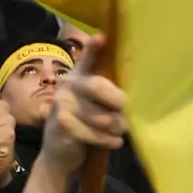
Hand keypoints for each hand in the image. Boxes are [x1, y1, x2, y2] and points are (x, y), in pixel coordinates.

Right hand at [36, 35, 126, 177]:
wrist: (59, 154)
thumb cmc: (85, 124)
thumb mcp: (94, 104)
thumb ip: (108, 92)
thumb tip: (133, 94)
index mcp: (79, 75)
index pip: (87, 58)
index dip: (94, 48)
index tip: (103, 38)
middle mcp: (68, 85)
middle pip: (98, 86)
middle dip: (118, 101)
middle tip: (126, 111)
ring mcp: (62, 104)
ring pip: (102, 116)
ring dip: (117, 127)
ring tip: (118, 130)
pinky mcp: (63, 125)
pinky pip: (96, 133)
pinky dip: (109, 141)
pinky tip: (113, 142)